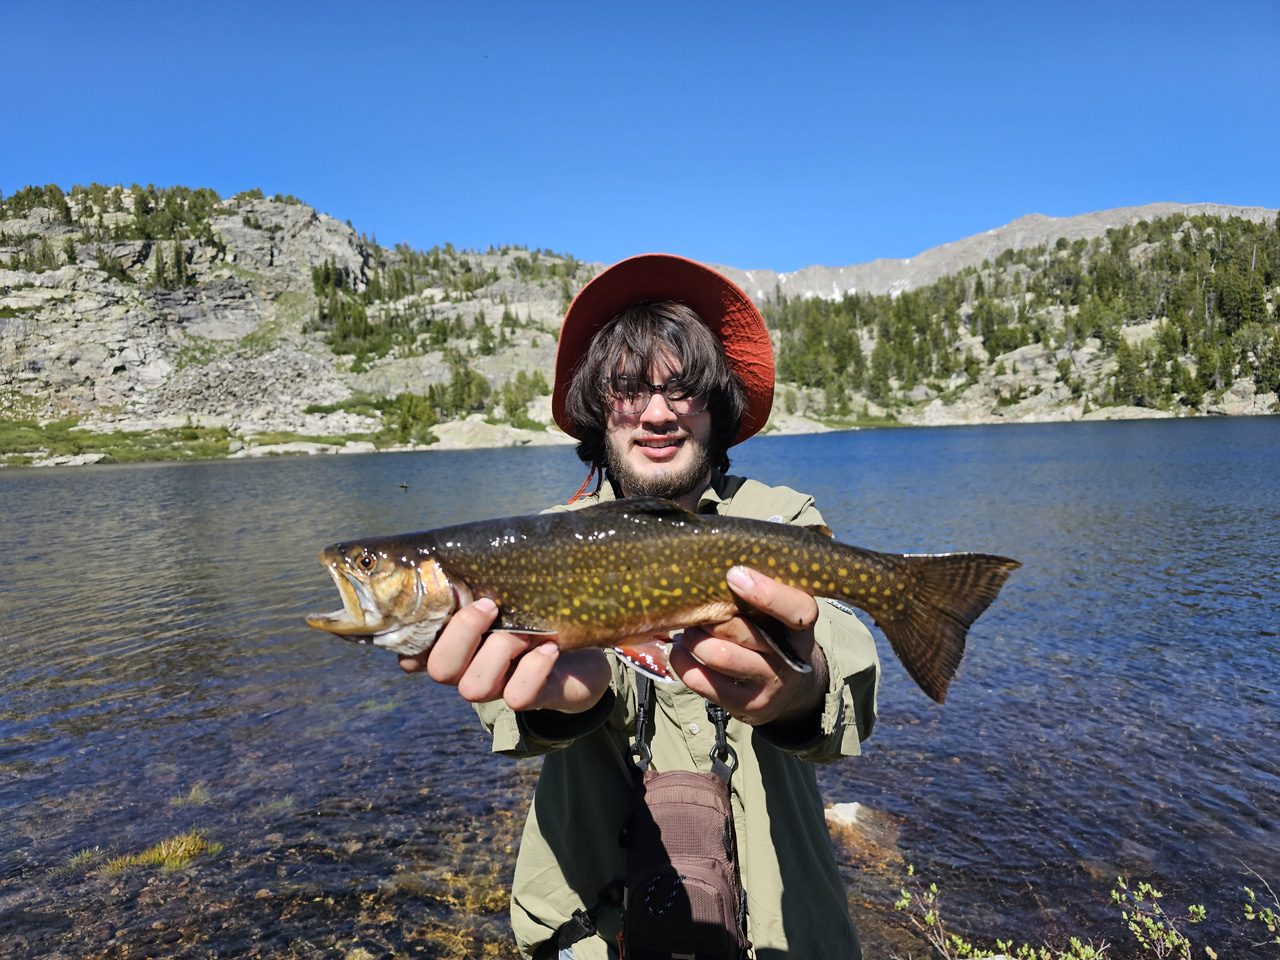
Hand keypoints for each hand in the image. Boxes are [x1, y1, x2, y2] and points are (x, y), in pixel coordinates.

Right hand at [397, 598, 611, 714]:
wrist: (582, 655)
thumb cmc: (533, 615)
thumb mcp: (505, 596)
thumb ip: (479, 583)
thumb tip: (458, 551)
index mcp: (453, 644)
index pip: (412, 652)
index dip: (416, 632)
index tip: (446, 593)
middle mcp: (467, 670)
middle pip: (440, 669)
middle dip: (462, 633)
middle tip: (490, 605)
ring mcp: (496, 688)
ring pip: (474, 687)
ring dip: (501, 650)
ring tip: (527, 631)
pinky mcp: (529, 698)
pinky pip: (518, 696)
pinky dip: (534, 668)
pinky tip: (550, 648)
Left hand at [669, 566, 827, 726]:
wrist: (789, 688)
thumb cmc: (774, 633)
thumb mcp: (779, 609)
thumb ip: (760, 585)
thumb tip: (724, 549)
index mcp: (801, 626)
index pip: (797, 610)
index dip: (766, 593)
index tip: (733, 575)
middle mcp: (791, 657)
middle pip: (743, 632)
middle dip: (710, 617)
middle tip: (697, 609)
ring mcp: (770, 684)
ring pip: (720, 657)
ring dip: (694, 640)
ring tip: (689, 631)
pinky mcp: (747, 706)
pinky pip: (703, 683)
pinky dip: (683, 662)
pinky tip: (682, 651)